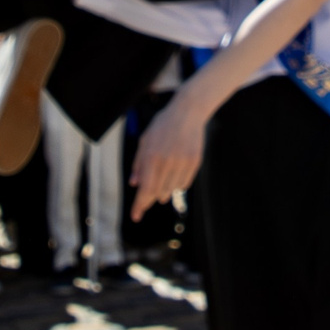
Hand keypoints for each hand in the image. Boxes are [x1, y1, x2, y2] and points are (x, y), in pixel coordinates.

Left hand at [129, 92, 211, 218]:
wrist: (188, 112)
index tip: (136, 216)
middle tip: (144, 202)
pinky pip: (184, 183)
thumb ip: (139, 163)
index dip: (140, 204)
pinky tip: (173, 179)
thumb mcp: (145, 141)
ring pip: (172, 189)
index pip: (145, 188)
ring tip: (160, 189)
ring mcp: (183, 162)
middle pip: (158, 192)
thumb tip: (135, 184)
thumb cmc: (162, 126)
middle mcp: (168, 161)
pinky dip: (177, 185)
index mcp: (152, 156)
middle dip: (150, 199)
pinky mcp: (195, 162)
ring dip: (164, 192)